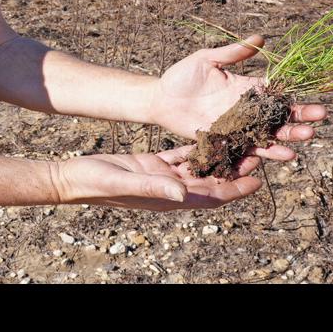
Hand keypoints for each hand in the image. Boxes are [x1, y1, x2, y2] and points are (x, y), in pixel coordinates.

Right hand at [51, 146, 266, 210]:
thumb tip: (183, 193)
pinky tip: (212, 133)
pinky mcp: (154, 165)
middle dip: (235, 170)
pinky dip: (197, 147)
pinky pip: (181, 156)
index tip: (257, 181)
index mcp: (170, 198)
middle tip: (258, 153)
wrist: (74, 178)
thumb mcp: (126, 181)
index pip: (211, 197)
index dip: (235, 190)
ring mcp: (163, 177)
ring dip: (220, 156)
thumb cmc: (97, 183)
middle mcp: (171, 189)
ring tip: (242, 141)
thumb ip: (155, 187)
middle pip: (212, 181)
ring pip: (200, 167)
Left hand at [148, 35, 326, 162]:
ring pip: (268, 136)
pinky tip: (281, 154)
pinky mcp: (225, 143)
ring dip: (287, 139)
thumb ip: (233, 53)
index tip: (316, 101)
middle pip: (279, 118)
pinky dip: (264, 153)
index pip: (277, 94)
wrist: (161, 100)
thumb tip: (261, 38)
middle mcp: (246, 111)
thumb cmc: (182, 76)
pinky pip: (247, 150)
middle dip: (299, 120)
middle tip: (319, 121)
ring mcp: (237, 129)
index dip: (296, 98)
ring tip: (305, 140)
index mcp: (246, 89)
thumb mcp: (207, 59)